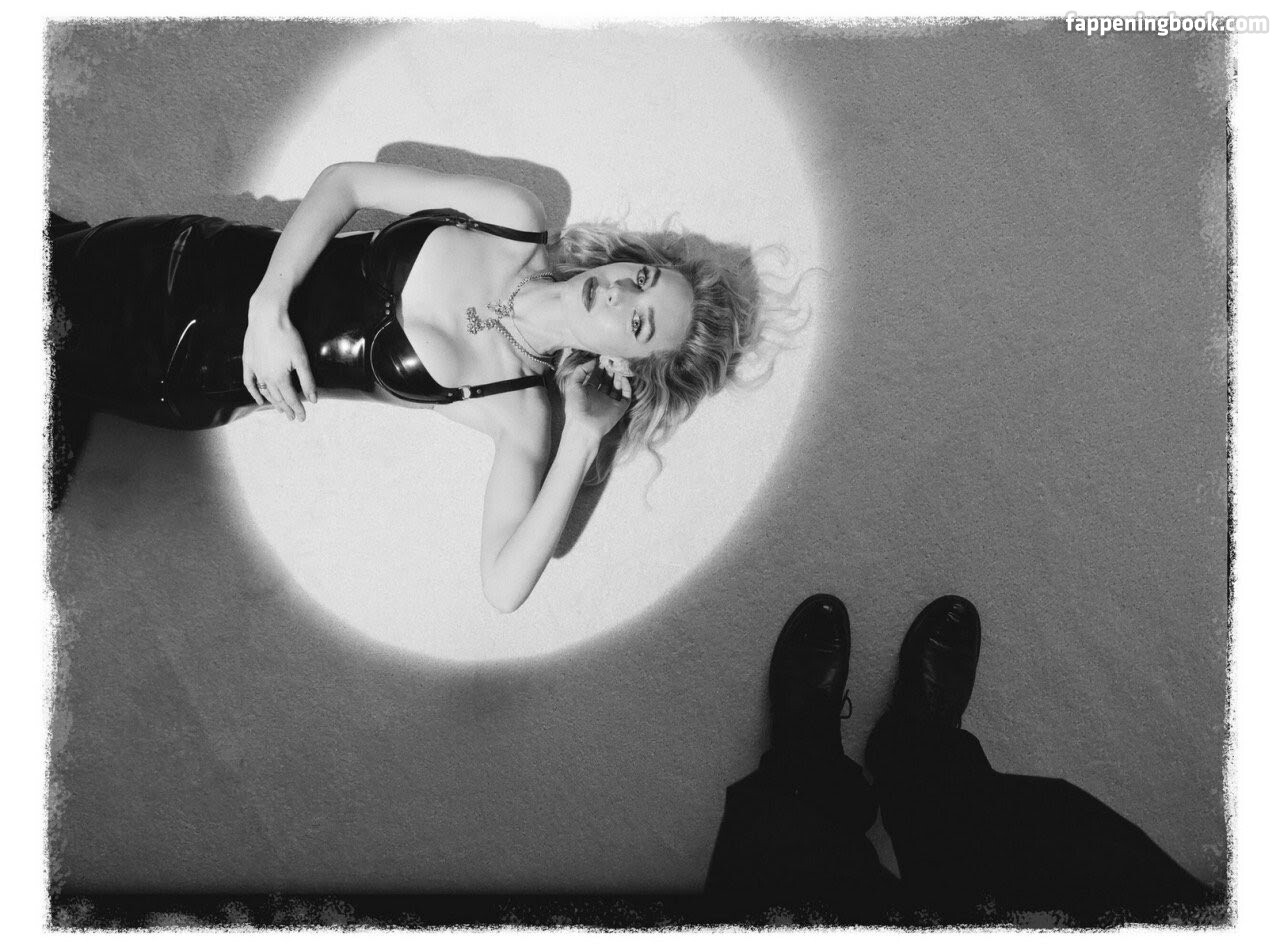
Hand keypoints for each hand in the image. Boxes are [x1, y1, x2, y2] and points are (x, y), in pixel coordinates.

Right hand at [242, 294, 316, 421]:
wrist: (266, 317)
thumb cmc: (287, 336)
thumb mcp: (301, 359)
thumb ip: (307, 380)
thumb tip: (314, 400)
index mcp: (279, 378)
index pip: (291, 399)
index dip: (298, 409)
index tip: (303, 418)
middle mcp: (265, 377)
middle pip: (278, 398)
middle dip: (287, 409)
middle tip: (294, 417)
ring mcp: (255, 370)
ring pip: (265, 392)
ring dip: (273, 403)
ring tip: (281, 410)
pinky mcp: (248, 362)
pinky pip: (249, 382)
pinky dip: (254, 392)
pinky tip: (259, 399)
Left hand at [562, 358, 630, 442]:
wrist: (583, 425)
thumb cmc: (575, 406)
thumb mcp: (573, 384)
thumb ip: (581, 370)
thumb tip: (593, 361)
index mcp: (588, 391)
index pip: (596, 376)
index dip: (600, 367)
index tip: (603, 358)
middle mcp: (600, 396)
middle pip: (608, 380)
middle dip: (611, 370)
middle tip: (613, 361)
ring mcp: (610, 402)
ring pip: (618, 386)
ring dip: (619, 376)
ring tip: (619, 367)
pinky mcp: (619, 408)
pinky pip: (626, 396)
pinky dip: (627, 387)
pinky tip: (623, 379)